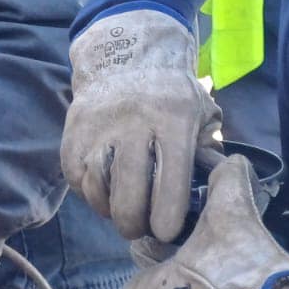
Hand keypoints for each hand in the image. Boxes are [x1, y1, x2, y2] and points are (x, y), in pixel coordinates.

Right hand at [62, 9, 222, 240]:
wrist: (125, 56)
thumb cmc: (171, 94)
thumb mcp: (201, 111)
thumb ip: (209, 150)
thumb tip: (215, 192)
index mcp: (172, 120)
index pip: (170, 178)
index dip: (168, 214)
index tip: (167, 232)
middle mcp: (133, 123)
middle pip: (129, 190)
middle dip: (134, 222)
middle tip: (140, 229)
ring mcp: (99, 127)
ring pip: (97, 186)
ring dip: (108, 209)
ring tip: (121, 212)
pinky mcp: (73, 131)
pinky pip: (76, 177)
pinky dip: (88, 193)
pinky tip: (103, 191)